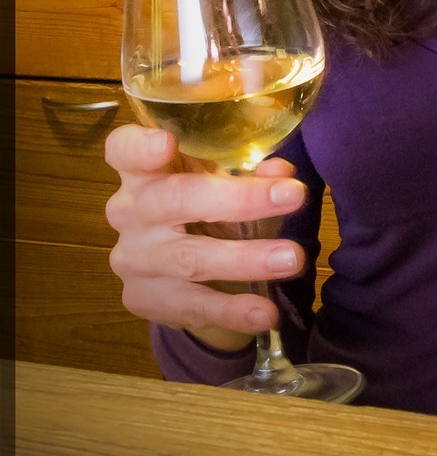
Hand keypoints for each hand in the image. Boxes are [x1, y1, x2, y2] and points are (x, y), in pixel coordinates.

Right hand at [105, 124, 307, 352]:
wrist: (177, 269)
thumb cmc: (203, 204)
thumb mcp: (224, 180)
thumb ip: (252, 171)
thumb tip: (282, 172)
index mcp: (145, 170)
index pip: (124, 150)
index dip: (139, 146)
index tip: (167, 142)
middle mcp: (130, 211)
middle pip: (175, 200)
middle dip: (239, 199)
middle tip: (294, 196)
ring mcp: (134, 258)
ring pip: (190, 258)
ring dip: (246, 259)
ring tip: (292, 259)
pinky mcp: (144, 299)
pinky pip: (191, 305)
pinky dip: (232, 310)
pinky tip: (264, 313)